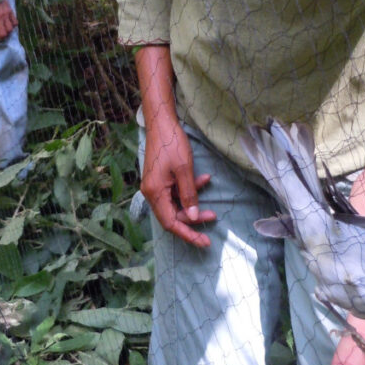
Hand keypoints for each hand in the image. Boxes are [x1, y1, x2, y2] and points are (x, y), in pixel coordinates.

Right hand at [142, 117, 216, 247]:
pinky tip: (204, 179)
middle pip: (173, 215)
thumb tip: (193, 216)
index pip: (170, 223)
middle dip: (193, 219)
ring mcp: (156, 186)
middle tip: (212, 219)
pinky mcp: (161, 179)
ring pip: (176, 204)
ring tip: (211, 205)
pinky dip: (189, 189)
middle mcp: (152, 193)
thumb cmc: (171, 143)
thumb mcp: (184, 169)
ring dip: (193, 204)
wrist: (162, 122)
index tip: (203, 241)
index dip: (187, 234)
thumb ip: (189, 194)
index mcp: (154, 193)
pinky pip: (176, 192)